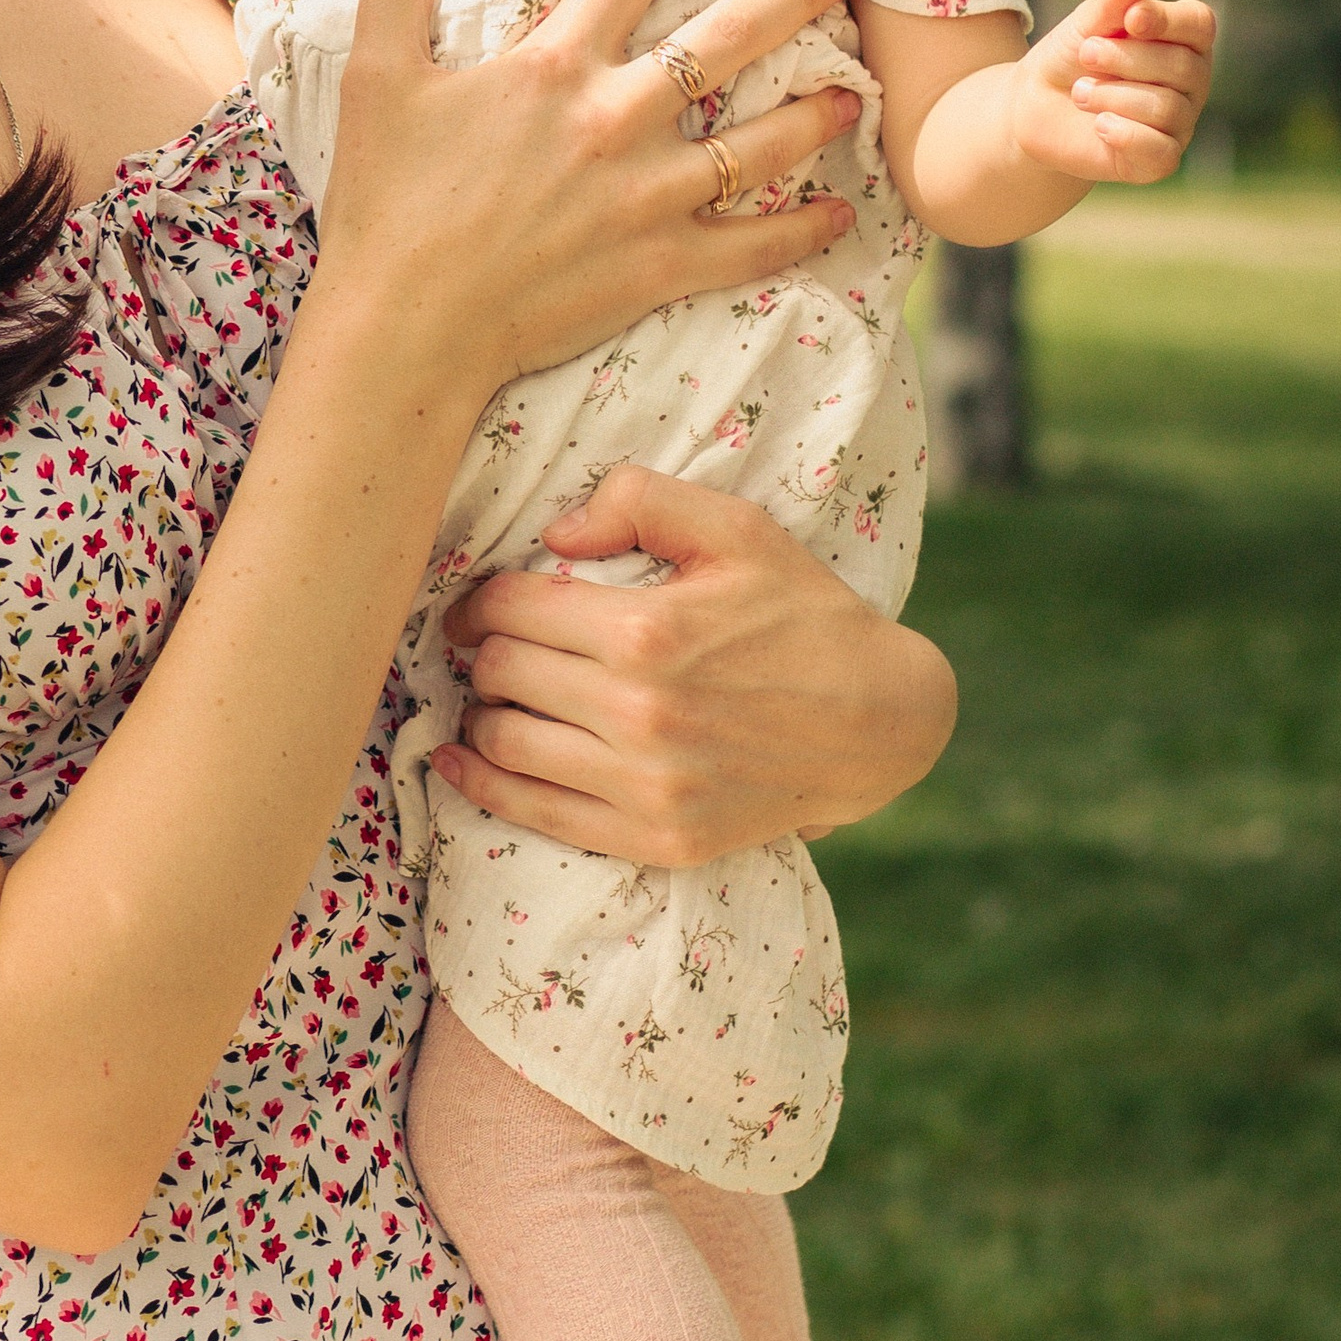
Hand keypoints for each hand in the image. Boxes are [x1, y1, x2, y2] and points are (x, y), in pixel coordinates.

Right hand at [316, 0, 867, 413]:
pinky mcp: (656, 267)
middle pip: (725, 42)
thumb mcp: (376, 82)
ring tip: (855, 88)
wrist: (405, 326)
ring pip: (756, 142)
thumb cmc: (386, 205)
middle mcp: (613, 120)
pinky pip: (749, 245)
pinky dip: (799, 231)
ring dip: (815, 111)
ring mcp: (644, 197)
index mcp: (553, 66)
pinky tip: (840, 214)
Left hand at [434, 467, 957, 865]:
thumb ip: (640, 501)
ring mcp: (645, 786)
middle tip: (489, 644)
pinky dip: (484, 785)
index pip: (510, 609)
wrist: (879, 723)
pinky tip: (462, 761)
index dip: (479, 600)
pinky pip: (536, 814)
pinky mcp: (655, 839)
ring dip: (480, 714)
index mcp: (646, 631)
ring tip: (490, 696)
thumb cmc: (802, 614)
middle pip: (498, 672)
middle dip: (482, 650)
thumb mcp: (738, 527)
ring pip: (504, 743)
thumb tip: (552, 532)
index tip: (477, 602)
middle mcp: (638, 713)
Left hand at [1009, 0, 1215, 185]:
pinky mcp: (1160, 160)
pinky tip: (1099, 125)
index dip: (1168, 20)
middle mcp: (1193, 81)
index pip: (1199, 24)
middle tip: (1086, 55)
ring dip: (1111, 96)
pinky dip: (1125, 135)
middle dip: (1124, 58)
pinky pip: (1161, 151)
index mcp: (1185, 39)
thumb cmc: (1072, 58)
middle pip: (1181, 66)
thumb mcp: (1084, 26)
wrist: (1037, 107)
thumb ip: (1109, 6)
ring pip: (1166, 108)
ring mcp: (1181, 122)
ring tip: (1080, 92)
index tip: (1129, 19)